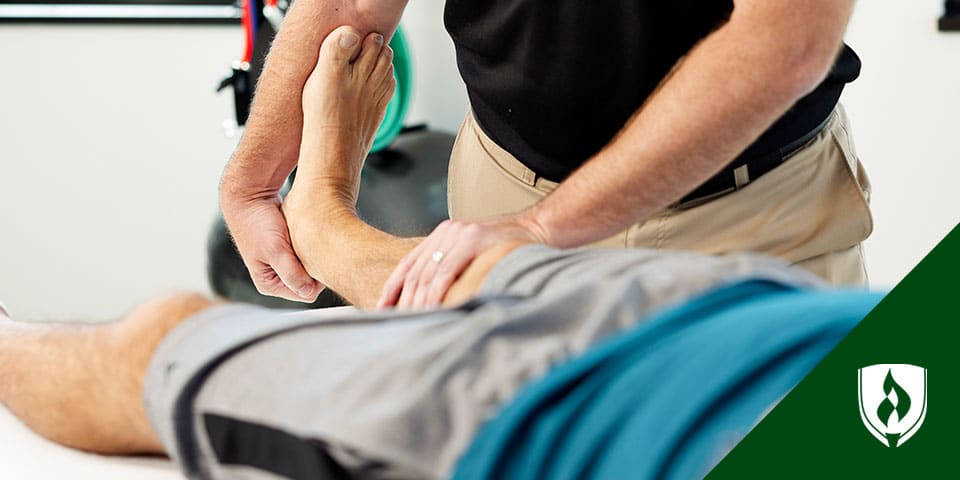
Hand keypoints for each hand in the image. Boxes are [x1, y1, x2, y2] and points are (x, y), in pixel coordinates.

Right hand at [221, 194, 322, 302]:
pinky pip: (307, 254)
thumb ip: (291, 274)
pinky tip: (307, 235)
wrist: (250, 197)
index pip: (306, 293)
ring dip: (312, 256)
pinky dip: (309, 246)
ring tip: (308, 239)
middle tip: (315, 247)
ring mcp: (281, 264)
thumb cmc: (258, 223)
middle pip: (309, 282)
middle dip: (314, 267)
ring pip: (309, 267)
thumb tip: (309, 293)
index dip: (317, 279)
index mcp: (269, 284)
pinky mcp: (287, 250)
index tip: (320, 258)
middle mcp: (275, 278)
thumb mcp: (276, 251)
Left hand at [377, 214, 547, 308]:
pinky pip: (446, 271)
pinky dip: (436, 292)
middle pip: (414, 271)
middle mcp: (446, 232)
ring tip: (412, 321)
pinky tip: (431, 308)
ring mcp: (459, 234)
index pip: (408, 264)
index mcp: (442, 235)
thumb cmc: (508, 248)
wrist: (540, 229)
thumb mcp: (474, 254)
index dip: (393, 288)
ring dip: (418, 301)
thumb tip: (435, 298)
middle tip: (396, 323)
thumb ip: (454, 267)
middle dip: (403, 300)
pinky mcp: (473, 239)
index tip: (382, 309)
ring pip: (427, 274)